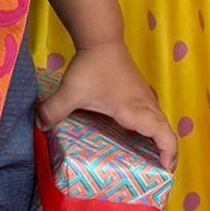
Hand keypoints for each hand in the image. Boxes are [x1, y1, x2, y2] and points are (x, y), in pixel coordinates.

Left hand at [38, 38, 177, 171]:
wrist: (102, 38)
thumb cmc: (93, 66)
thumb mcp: (71, 91)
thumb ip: (54, 110)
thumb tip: (40, 127)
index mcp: (135, 111)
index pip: (164, 135)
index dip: (169, 155)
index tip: (165, 171)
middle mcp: (146, 106)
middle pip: (167, 132)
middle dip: (168, 154)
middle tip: (157, 171)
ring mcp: (145, 98)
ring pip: (161, 123)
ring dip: (160, 140)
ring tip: (148, 158)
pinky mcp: (140, 92)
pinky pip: (153, 116)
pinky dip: (152, 129)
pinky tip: (135, 135)